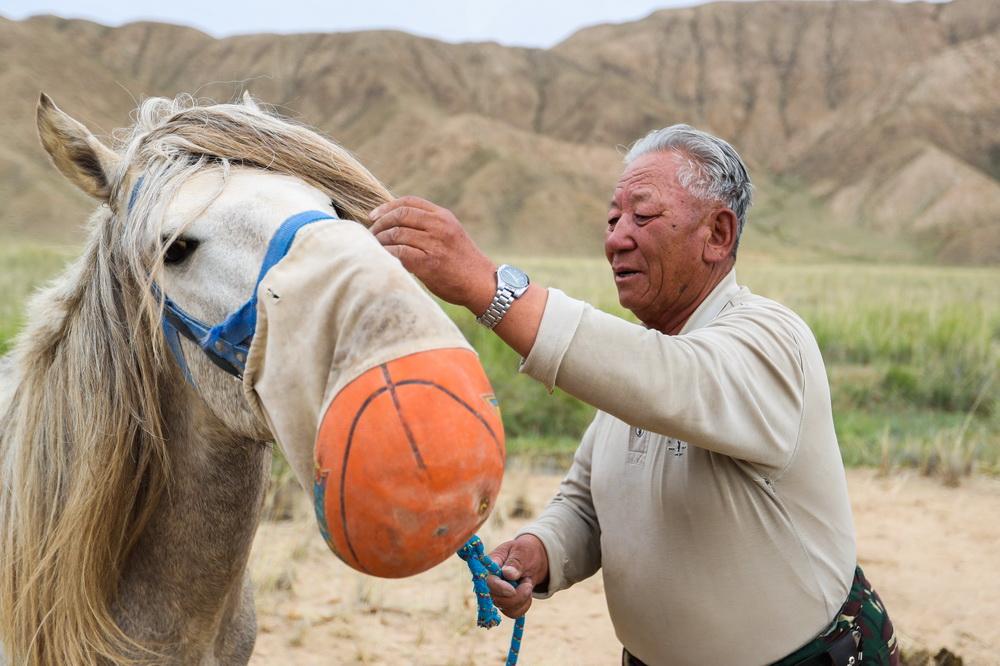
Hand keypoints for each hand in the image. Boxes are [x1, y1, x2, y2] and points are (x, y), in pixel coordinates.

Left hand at [369, 196, 495, 313]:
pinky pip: (399, 253)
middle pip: (400, 215)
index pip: (409, 202)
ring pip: (397, 234)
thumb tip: (393, 223)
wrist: (481, 283)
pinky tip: (382, 258)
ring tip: (374, 248)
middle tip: (370, 234)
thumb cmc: (462, 261)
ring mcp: (435, 244)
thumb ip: (428, 226)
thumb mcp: (449, 234)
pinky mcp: (430, 264)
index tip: (374, 216)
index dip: (387, 207)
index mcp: (443, 216)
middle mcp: (440, 226)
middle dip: (380, 224)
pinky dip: (386, 254)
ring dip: (380, 241)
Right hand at [485, 534, 549, 618]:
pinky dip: (524, 605)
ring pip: (505, 608)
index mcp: (490, 566)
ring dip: (522, 599)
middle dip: (516, 596)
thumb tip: (507, 573)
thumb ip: (515, 562)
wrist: (533, 559)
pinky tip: (527, 593)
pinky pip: (513, 613)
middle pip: (495, 599)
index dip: (498, 588)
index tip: (512, 590)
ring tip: (527, 583)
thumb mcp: (522, 551)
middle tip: (528, 583)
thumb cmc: (524, 551)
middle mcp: (490, 582)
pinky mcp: (505, 603)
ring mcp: (497, 594)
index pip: (487, 581)